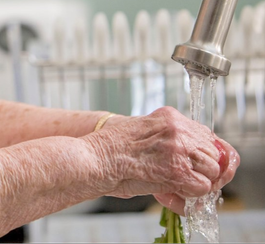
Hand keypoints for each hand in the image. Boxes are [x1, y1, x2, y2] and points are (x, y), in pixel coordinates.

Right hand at [86, 106, 238, 206]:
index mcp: (168, 116)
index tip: (202, 166)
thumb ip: (168, 139)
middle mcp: (177, 128)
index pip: (207, 135)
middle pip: (214, 152)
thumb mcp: (142, 132)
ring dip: (200, 181)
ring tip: (178, 186)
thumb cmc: (111, 148)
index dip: (206, 154)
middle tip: (189, 180)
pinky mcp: (177, 170)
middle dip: (206, 169)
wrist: (95, 158)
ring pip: (213, 170)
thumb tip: (193, 160)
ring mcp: (178, 148)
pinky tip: (173, 191)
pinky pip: (203, 187)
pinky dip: (191, 194)